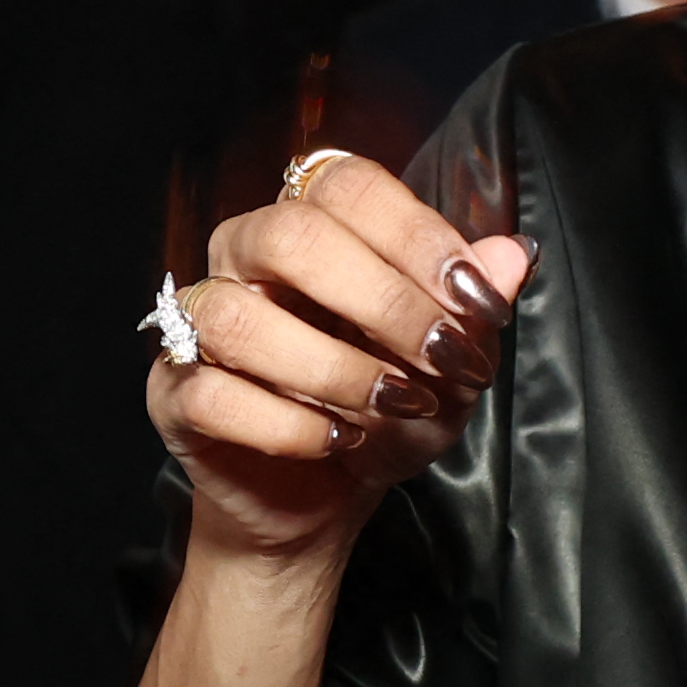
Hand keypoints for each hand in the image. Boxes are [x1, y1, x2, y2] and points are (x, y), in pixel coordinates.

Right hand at [146, 154, 531, 568]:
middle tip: (440, 354)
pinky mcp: (173, 394)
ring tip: (393, 405)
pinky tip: (336, 440)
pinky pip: (210, 393)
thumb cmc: (383, 413)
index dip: (414, 233)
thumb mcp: (449, 365)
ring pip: (239, 316)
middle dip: (381, 298)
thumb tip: (513, 255)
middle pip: (288, 234)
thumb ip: (473, 306)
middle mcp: (243, 257)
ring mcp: (199, 323)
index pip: (347, 186)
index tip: (474, 297)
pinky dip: (285, 424)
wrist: (324, 500)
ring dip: (333, 368)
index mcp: (309, 222)